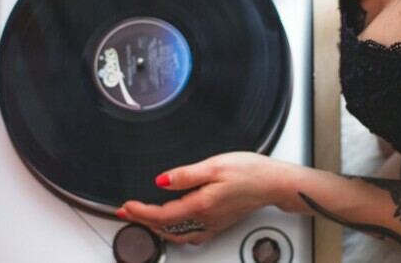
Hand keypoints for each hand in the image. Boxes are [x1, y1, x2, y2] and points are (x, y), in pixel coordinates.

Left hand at [117, 152, 289, 244]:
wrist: (274, 183)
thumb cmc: (250, 172)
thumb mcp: (215, 165)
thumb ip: (185, 175)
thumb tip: (161, 181)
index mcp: (201, 205)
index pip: (161, 215)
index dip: (140, 212)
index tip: (126, 206)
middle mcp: (205, 220)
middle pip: (166, 228)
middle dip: (143, 221)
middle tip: (127, 212)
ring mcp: (213, 225)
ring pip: (177, 234)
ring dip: (157, 228)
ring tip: (144, 217)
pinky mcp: (219, 224)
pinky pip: (191, 235)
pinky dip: (175, 231)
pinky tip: (173, 225)